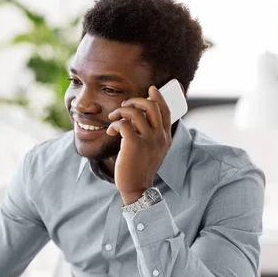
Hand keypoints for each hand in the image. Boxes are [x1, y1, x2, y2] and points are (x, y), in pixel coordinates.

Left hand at [107, 85, 172, 204]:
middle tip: (124, 106)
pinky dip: (115, 124)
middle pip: (151, 106)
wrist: (137, 187)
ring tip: (113, 119)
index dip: (159, 97)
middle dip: (135, 101)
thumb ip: (151, 135)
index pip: (166, 110)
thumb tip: (140, 118)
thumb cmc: (140, 168)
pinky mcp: (134, 144)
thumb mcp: (153, 150)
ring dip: (120, 111)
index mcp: (165, 137)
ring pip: (135, 113)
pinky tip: (111, 131)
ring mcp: (148, 140)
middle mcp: (159, 136)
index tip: (152, 89)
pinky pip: (123, 123)